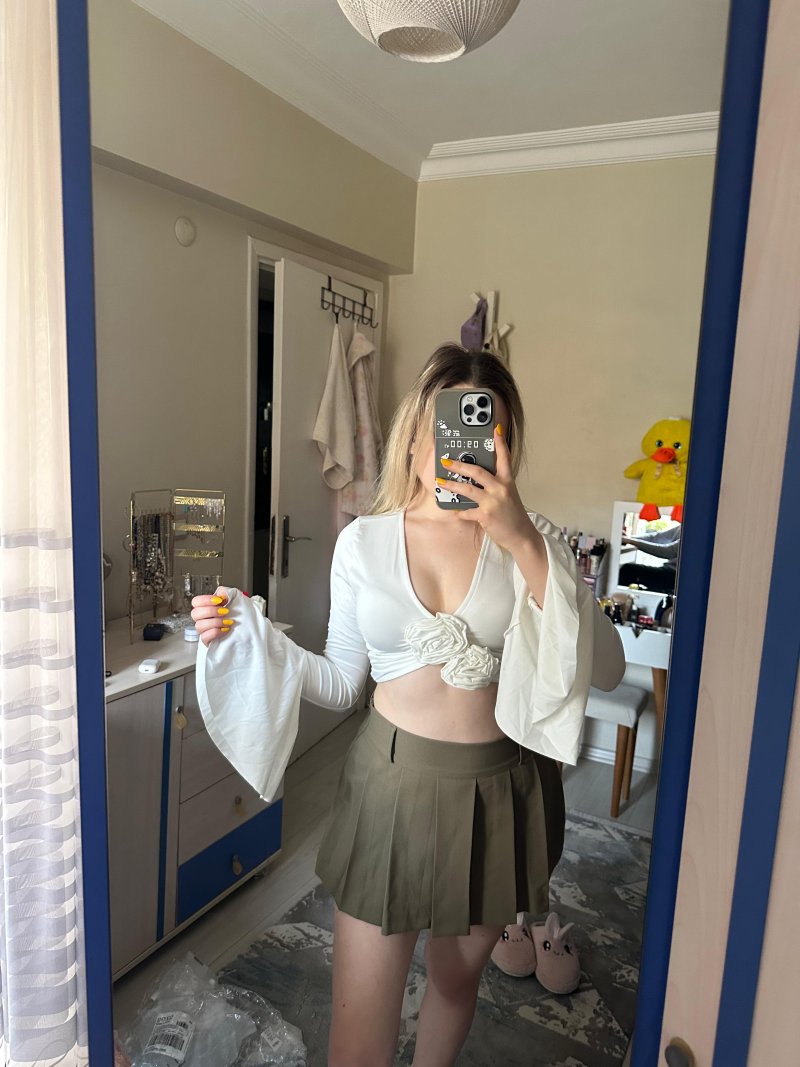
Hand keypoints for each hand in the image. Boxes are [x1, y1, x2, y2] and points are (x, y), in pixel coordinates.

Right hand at [190, 587, 233, 646]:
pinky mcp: (208, 641)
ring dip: (215, 622)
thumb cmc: (239, 613)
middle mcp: (203, 619)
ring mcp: (205, 630)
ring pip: (199, 626)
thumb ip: (226, 592)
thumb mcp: (235, 598)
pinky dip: (215, 632)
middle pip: (195, 613)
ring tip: (229, 621)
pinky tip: (226, 629)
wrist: (249, 627)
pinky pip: (205, 637)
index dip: (205, 600)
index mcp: (206, 607)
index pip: (196, 602)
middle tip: (225, 611)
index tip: (219, 600)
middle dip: (211, 611)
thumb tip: (221, 595)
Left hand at [436, 425, 540, 554]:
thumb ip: (495, 486)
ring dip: (451, 485)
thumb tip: (474, 479)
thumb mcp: (508, 495)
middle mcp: (501, 488)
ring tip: (440, 482)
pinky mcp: (485, 515)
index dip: (499, 443)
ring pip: (467, 489)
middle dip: (459, 465)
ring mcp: (493, 502)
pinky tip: (456, 511)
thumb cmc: (513, 515)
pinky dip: (460, 512)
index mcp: (507, 481)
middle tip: (446, 461)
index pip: (504, 457)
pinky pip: (467, 511)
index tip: (495, 429)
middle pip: (477, 471)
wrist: (521, 535)